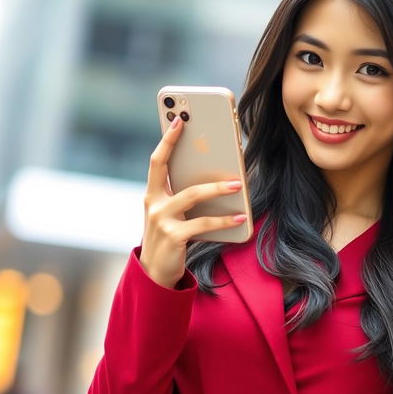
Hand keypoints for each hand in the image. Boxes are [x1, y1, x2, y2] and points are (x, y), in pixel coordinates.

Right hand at [139, 115, 245, 288]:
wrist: (155, 274)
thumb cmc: (169, 237)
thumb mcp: (172, 214)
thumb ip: (183, 195)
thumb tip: (218, 176)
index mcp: (152, 194)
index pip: (156, 161)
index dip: (167, 140)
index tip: (179, 119)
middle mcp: (153, 204)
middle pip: (170, 170)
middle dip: (186, 151)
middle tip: (217, 147)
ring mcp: (162, 220)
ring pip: (192, 195)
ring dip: (217, 188)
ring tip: (238, 185)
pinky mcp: (174, 236)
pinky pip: (204, 223)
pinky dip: (224, 220)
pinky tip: (241, 216)